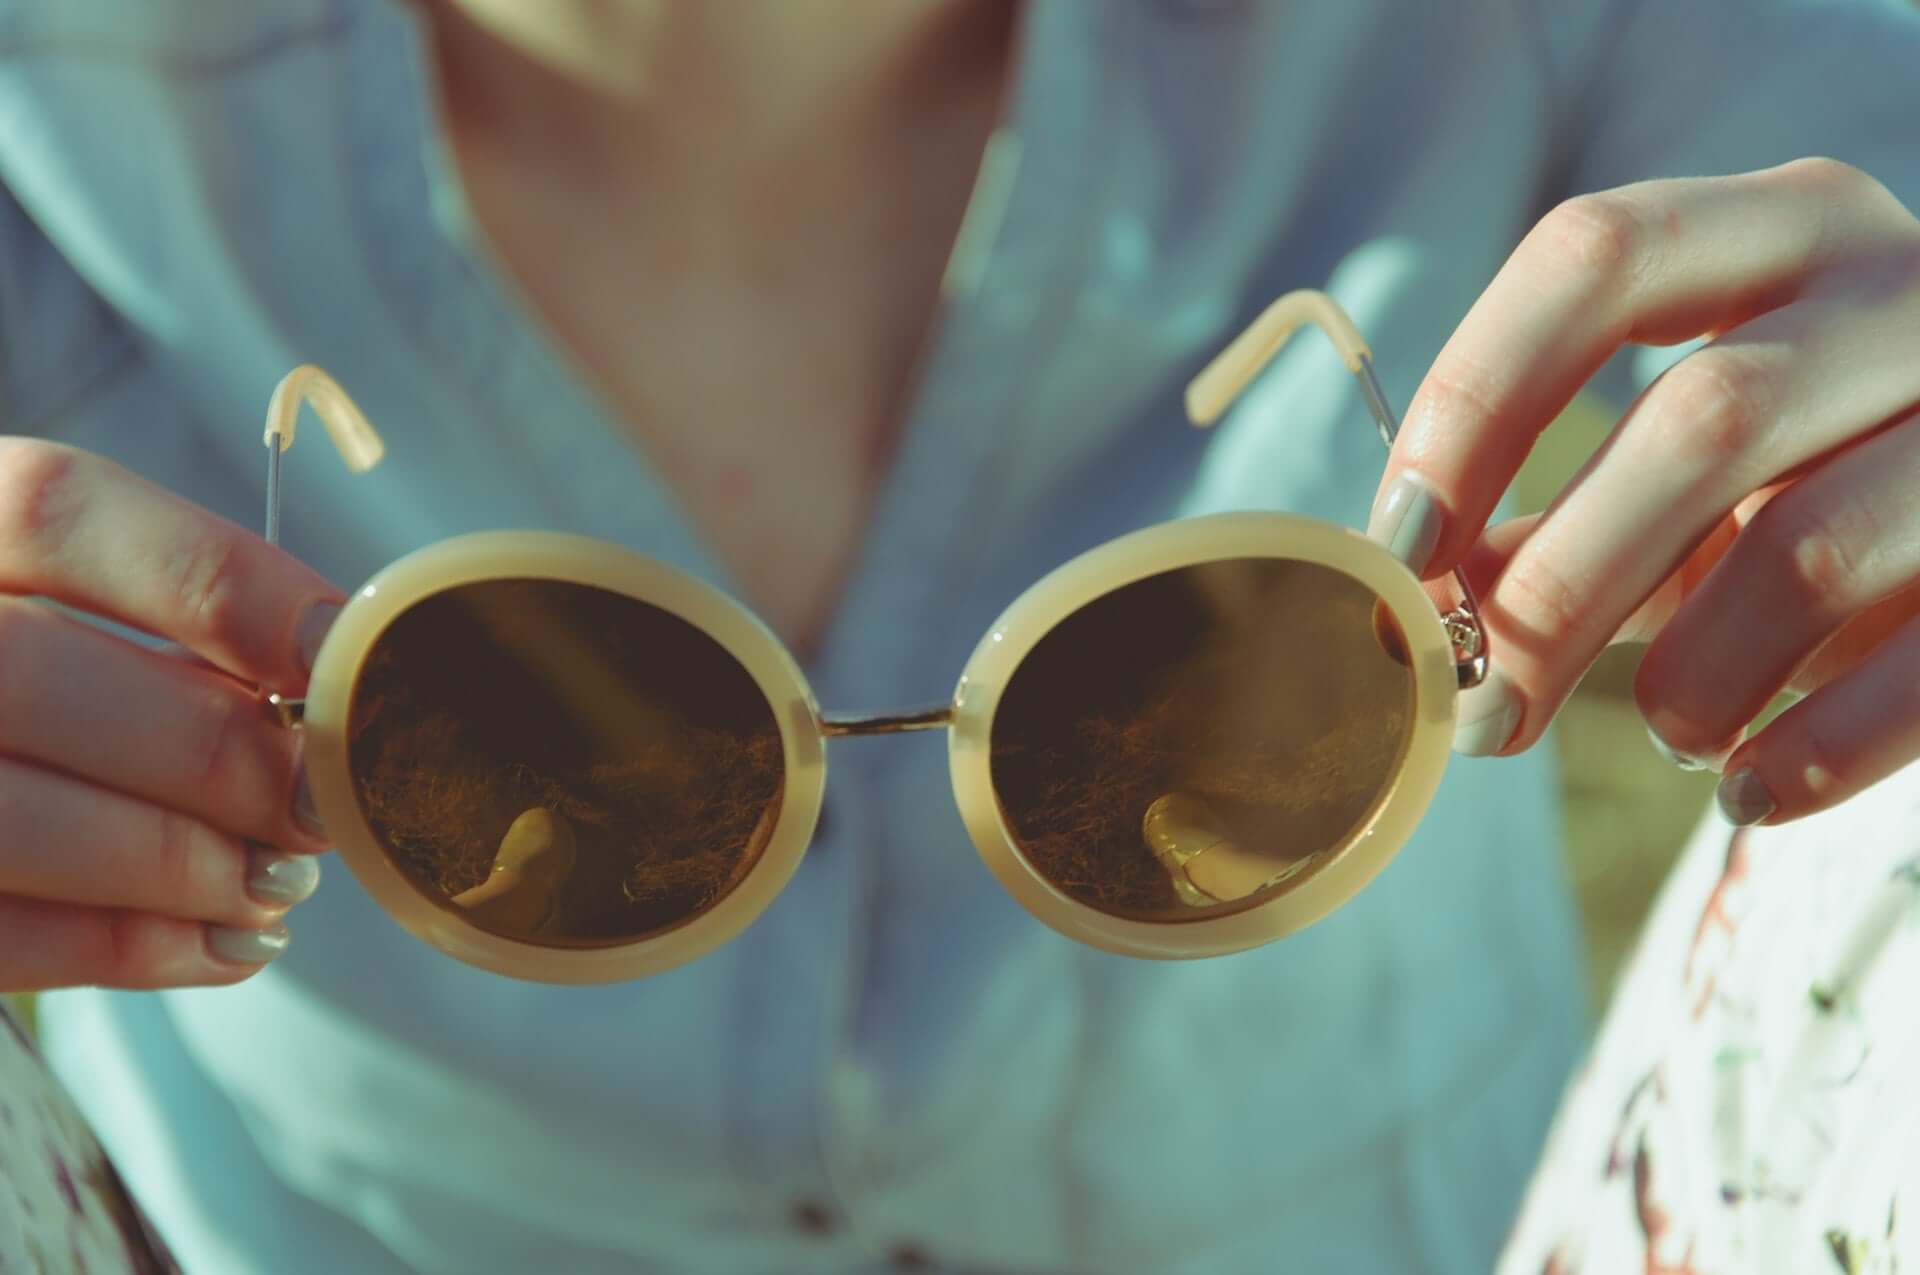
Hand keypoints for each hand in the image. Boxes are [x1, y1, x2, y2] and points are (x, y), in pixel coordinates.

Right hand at [0, 441, 338, 989]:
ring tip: (279, 883)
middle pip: (33, 674)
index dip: (216, 583)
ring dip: (178, 865)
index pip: (56, 511)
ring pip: (12, 820)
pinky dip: (128, 948)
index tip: (333, 651)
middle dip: (210, 754)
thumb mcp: (84, 619)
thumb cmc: (55, 695)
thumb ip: (175, 634)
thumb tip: (328, 694)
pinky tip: (226, 945)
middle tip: (316, 805)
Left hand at [1368, 157, 1919, 826]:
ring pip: (1805, 552)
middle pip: (1697, 421)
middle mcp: (1903, 294)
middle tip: (1482, 705)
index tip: (1399, 544)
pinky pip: (1919, 673)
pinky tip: (1750, 789)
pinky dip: (1807, 753)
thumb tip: (1399, 603)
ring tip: (1668, 730)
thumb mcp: (1684, 473)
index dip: (1473, 401)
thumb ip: (1545, 516)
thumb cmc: (1819, 479)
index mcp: (1785, 229)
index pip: (1595, 257)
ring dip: (1691, 681)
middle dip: (1559, 587)